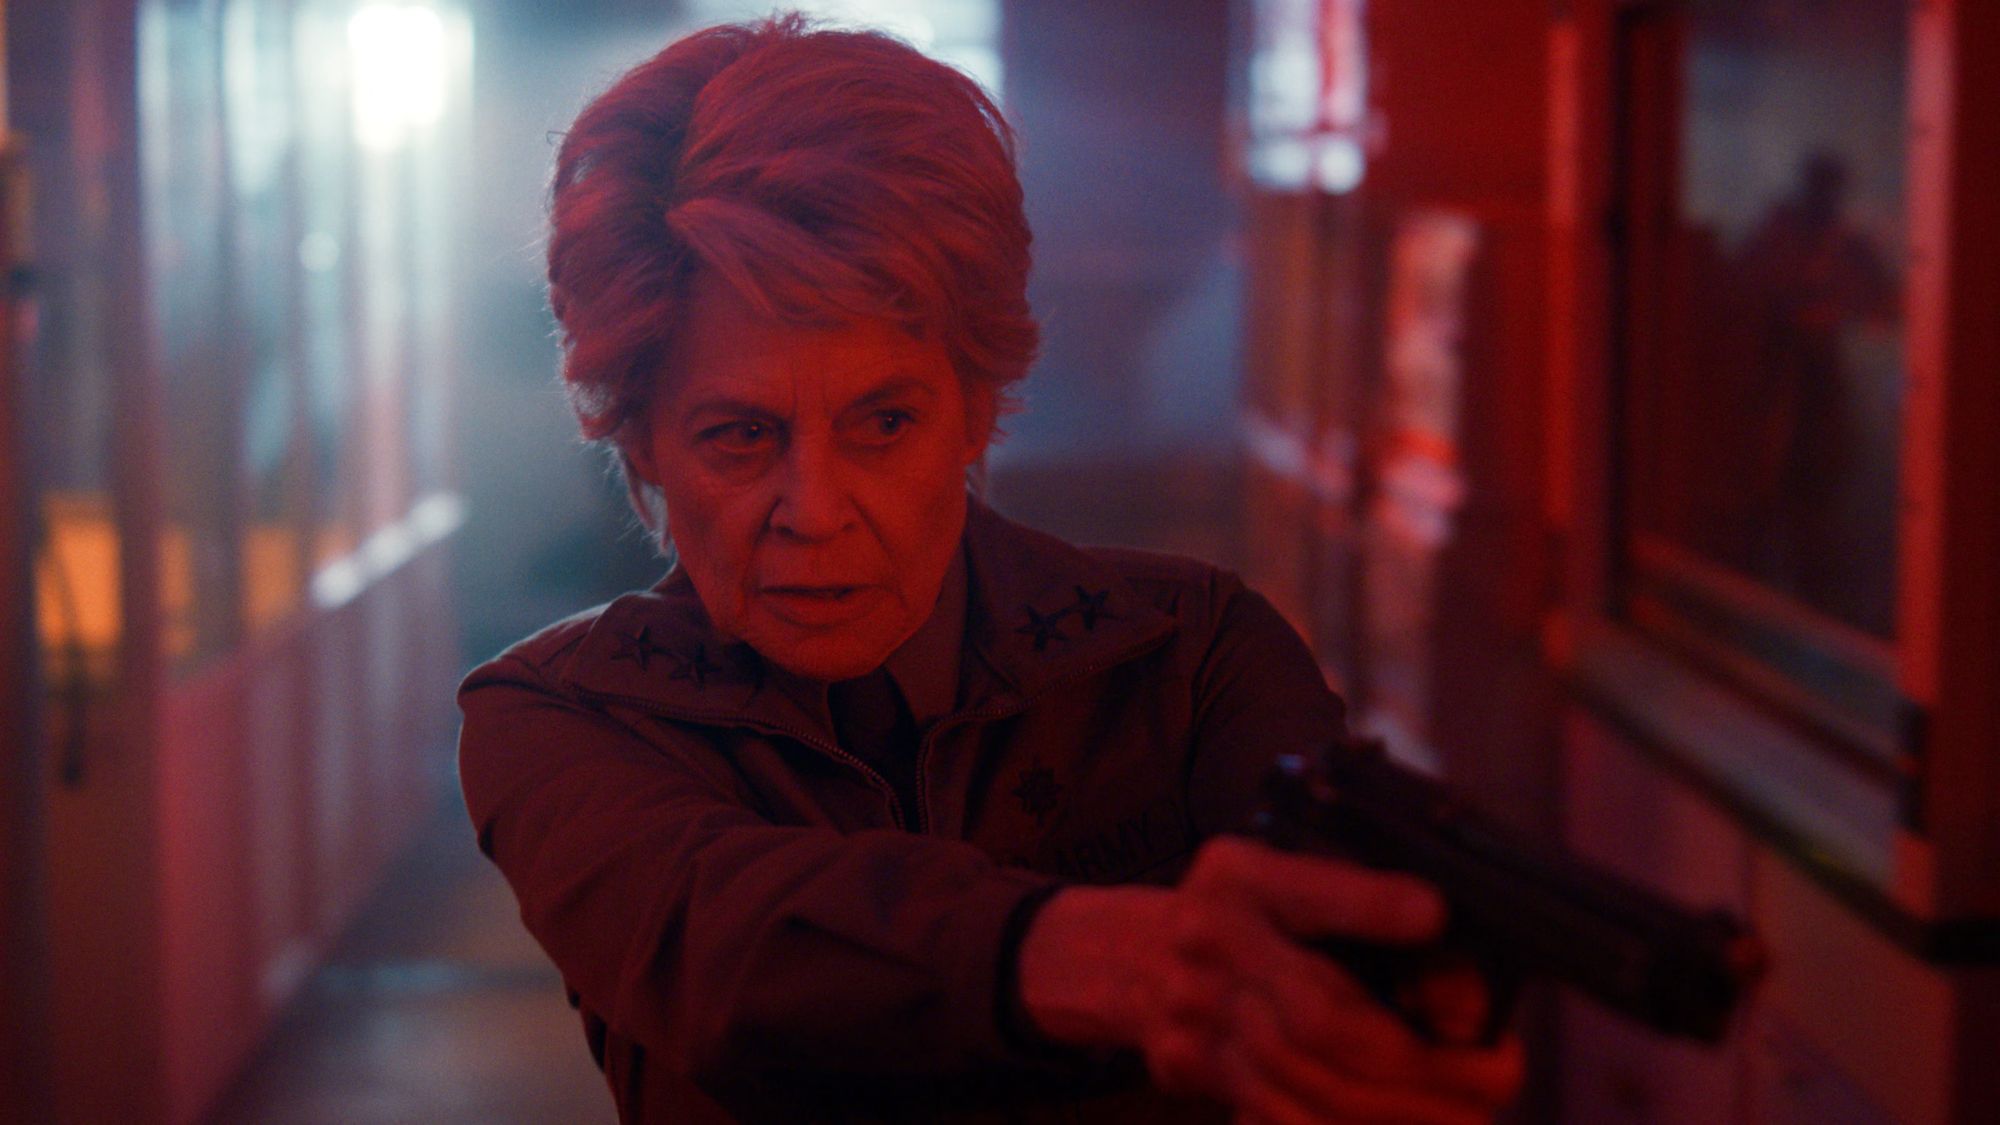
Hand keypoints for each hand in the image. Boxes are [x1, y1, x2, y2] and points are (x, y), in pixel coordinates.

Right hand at [1016, 836, 1522, 1123]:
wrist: (1129, 960)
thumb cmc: (1235, 913)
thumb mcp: (1284, 876)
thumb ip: (1356, 902)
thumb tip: (1446, 950)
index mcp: (1238, 880)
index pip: (1306, 890)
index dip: (1369, 905)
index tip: (1436, 913)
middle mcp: (1208, 945)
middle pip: (1324, 1019)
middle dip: (1424, 1059)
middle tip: (1497, 1072)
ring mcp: (1196, 1020)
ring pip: (1313, 1085)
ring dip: (1405, 1110)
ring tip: (1472, 1113)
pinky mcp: (1195, 1075)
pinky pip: (1285, 1119)